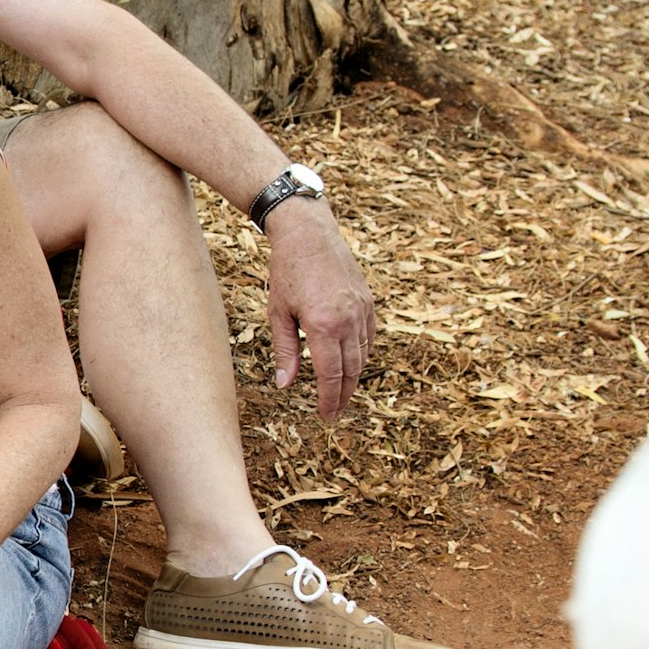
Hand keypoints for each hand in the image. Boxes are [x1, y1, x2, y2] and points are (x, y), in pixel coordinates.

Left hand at [264, 200, 373, 421]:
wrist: (309, 233)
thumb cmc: (287, 272)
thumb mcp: (278, 313)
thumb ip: (285, 351)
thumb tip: (285, 385)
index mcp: (323, 325)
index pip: (330, 375)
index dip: (329, 399)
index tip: (326, 415)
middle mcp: (348, 320)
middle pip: (351, 370)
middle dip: (344, 395)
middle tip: (335, 412)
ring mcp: (362, 310)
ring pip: (363, 355)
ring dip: (354, 377)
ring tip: (342, 392)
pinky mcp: (368, 301)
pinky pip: (370, 337)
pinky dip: (362, 354)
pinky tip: (352, 363)